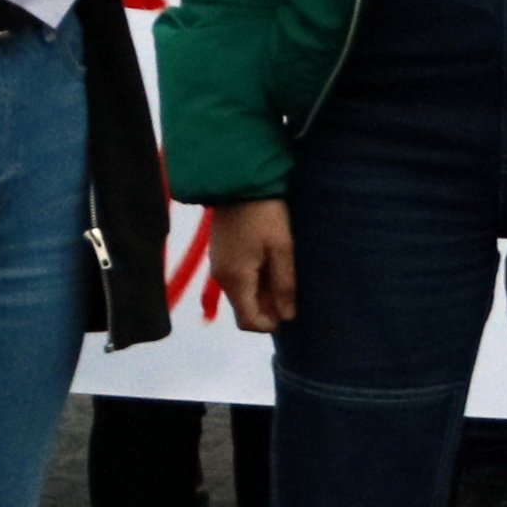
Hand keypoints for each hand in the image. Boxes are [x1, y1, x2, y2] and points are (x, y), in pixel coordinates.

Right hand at [210, 200, 297, 332]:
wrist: (238, 182)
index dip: (268, 324)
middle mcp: (221, 278)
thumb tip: (287, 316)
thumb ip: (284, 285)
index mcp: (235, 280)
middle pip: (243, 309)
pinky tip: (268, 262)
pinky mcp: (219, 254)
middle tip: (289, 289)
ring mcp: (217, 265)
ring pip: (240, 294)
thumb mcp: (281, 249)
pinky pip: (236, 279)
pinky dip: (253, 280)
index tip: (288, 310)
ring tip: (281, 272)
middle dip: (266, 308)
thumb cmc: (264, 215)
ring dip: (261, 293)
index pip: (247, 321)